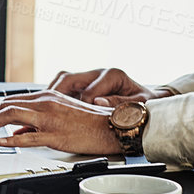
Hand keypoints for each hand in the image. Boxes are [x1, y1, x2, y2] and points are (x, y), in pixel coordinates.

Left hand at [0, 91, 124, 155]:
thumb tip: (18, 130)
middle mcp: (45, 103)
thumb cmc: (89, 122)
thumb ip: (38, 120)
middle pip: (5, 106)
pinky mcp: (55, 135)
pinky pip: (28, 136)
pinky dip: (10, 139)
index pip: (11, 101)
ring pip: (10, 116)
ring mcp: (49, 118)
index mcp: (46, 97)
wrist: (111, 126)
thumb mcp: (60, 113)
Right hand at [45, 66, 172, 107]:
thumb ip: (120, 104)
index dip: (81, 107)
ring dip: (51, 95)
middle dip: (56, 96)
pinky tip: (49, 109)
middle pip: (67, 79)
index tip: (77, 120)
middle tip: (49, 112)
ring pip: (61, 81)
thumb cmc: (146, 104)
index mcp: (112, 75)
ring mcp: (88, 78)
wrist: (150, 101)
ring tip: (43, 110)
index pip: (88, 91)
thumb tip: (98, 102)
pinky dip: (54, 97)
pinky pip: (63, 88)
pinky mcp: (83, 85)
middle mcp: (97, 73)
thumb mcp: (140, 105)